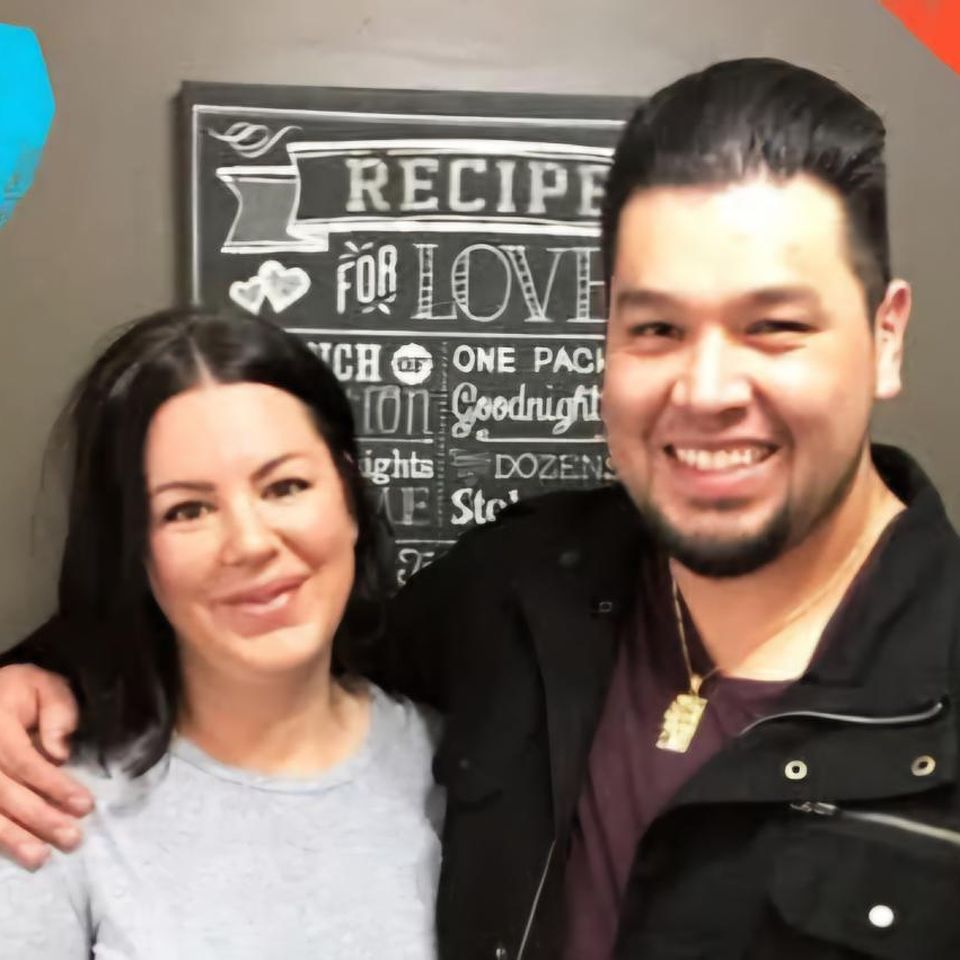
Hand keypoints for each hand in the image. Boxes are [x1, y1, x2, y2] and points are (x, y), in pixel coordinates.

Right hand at [0, 665, 91, 868]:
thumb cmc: (19, 692)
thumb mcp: (43, 685)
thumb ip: (57, 712)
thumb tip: (59, 754)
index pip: (23, 760)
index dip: (53, 785)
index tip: (85, 805)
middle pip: (3, 792)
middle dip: (38, 818)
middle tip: (72, 839)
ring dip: (12, 837)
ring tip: (40, 858)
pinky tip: (14, 851)